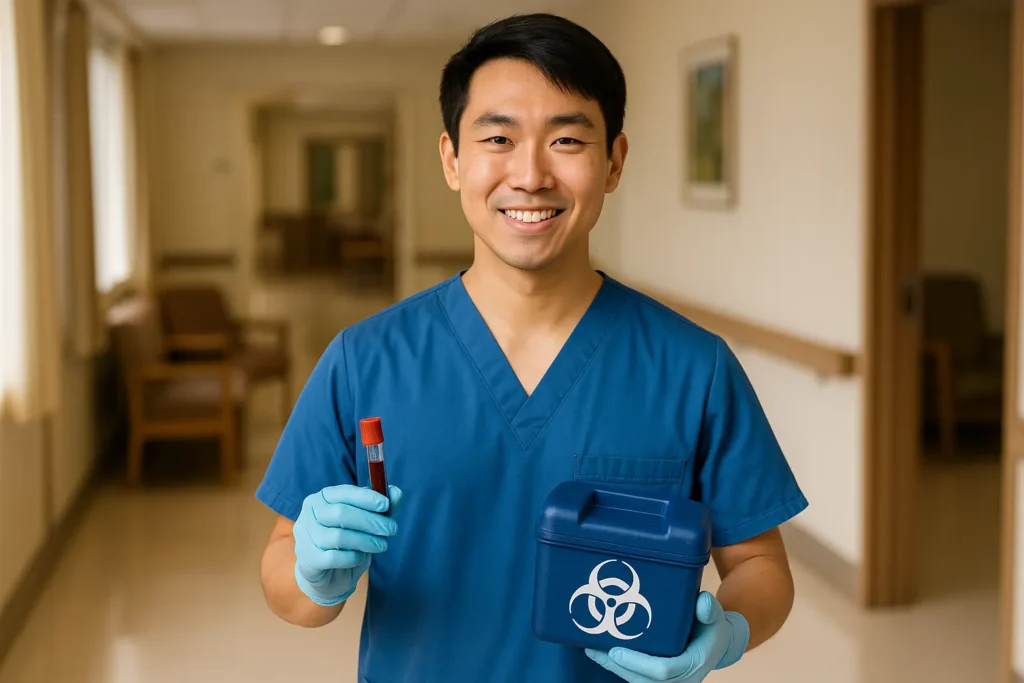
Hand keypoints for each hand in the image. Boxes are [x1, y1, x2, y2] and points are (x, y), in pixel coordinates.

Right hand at [292, 484, 401, 605]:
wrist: (328, 573)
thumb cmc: (348, 540)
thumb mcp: (365, 521)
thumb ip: (381, 507)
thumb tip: (397, 492)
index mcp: (322, 497)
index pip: (343, 492)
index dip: (366, 498)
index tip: (386, 505)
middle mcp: (309, 514)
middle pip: (341, 514)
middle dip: (370, 521)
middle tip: (391, 529)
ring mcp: (305, 537)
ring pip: (339, 536)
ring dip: (366, 541)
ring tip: (382, 545)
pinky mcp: (308, 559)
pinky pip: (334, 557)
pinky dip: (353, 557)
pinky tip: (361, 556)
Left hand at [585, 591, 748, 681]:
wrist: (716, 643)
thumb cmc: (712, 626)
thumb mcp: (714, 615)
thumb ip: (709, 609)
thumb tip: (701, 603)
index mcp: (693, 664)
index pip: (663, 670)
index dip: (637, 663)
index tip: (616, 651)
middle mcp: (681, 679)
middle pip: (644, 680)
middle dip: (618, 667)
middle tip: (595, 649)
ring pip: (638, 682)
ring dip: (614, 668)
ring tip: (592, 650)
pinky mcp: (659, 680)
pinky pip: (637, 678)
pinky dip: (619, 668)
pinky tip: (602, 653)